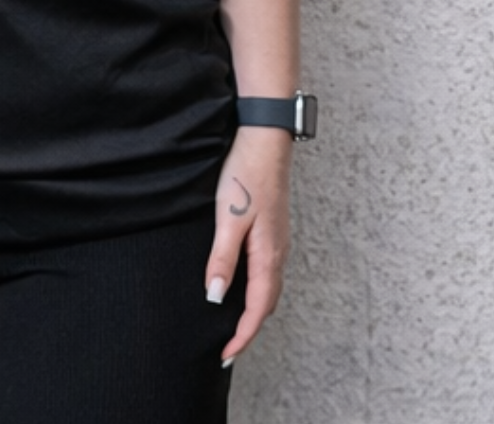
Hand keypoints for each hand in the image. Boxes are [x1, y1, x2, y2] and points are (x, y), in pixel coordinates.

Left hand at [204, 127, 291, 363]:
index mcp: (268, 254)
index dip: (242, 335)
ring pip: (268, 286)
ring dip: (253, 309)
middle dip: (249, 328)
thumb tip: (216, 298)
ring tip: (232, 323)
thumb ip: (222, 259)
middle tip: (227, 347)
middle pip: (267, 303)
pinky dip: (255, 288)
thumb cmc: (245, 174)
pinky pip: (266, 270)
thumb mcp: (227, 218)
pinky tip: (239, 283)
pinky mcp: (272, 228)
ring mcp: (277, 240)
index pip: (258, 308)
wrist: (265, 138)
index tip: (225, 355)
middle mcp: (278, 252)